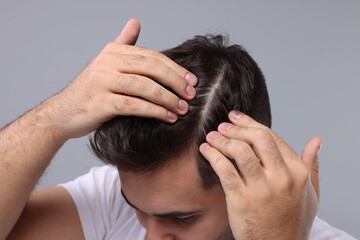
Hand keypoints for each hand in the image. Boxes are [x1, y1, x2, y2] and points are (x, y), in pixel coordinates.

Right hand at [43, 19, 196, 139]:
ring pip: (145, 87)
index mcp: (112, 52)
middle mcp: (106, 63)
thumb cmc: (90, 91)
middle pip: (151, 68)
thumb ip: (123, 44)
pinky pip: (134, 106)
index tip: (192, 80)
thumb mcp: (105, 63)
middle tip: (191, 95)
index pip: (152, 56)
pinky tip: (167, 118)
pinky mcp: (100, 103)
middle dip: (175, 82)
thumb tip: (135, 22)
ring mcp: (102, 82)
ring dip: (168, 99)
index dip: (175, 68)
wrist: (62, 113)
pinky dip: (155, 112)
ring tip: (182, 109)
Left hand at [199, 111, 320, 239]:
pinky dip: (212, 156)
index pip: (271, 136)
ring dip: (221, 140)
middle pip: (257, 138)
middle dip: (236, 128)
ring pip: (239, 151)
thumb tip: (316, 141)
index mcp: (297, 172)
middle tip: (223, 126)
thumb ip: (312, 164)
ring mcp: (261, 190)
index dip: (250, 123)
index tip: (236, 117)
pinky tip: (206, 151)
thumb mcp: (311, 192)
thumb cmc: (293, 220)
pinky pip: (224, 170)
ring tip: (212, 137)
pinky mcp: (241, 201)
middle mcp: (281, 178)